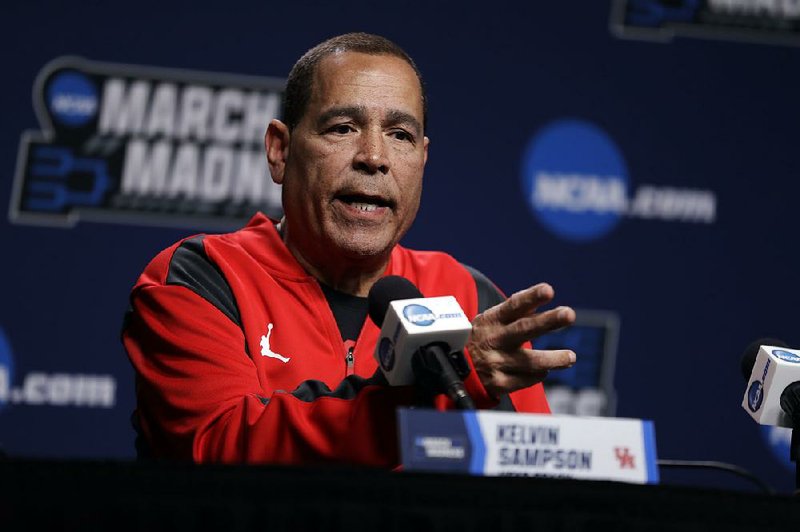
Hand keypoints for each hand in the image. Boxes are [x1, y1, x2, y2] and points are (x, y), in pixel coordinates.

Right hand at [467, 282, 575, 398]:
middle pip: (524, 329)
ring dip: (553, 359)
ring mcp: (495, 362)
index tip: (548, 290)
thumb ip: (517, 308)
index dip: (531, 297)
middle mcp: (493, 339)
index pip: (513, 305)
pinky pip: (526, 379)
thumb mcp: (492, 319)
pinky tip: (544, 370)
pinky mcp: (498, 383)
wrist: (455, 367)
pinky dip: (539, 374)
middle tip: (569, 313)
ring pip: (530, 361)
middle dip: (548, 321)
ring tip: (571, 357)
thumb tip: (544, 292)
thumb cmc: (483, 337)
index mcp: (493, 319)